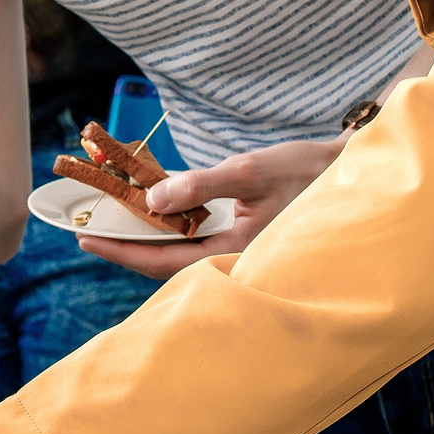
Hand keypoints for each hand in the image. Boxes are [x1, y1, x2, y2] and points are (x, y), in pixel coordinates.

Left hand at [78, 135, 344, 279]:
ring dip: (144, 235)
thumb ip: (200, 185)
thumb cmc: (306, 172)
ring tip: (108, 218)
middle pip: (165, 262)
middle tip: (85, 229)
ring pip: (178, 251)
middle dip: (125, 245)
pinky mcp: (240, 237)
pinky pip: (195, 238)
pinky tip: (149, 209)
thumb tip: (152, 201)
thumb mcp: (250, 171)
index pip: (164, 261)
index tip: (84, 239)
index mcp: (238, 253)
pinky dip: (168, 225)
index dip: (121, 251)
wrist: (349, 174)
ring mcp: (237, 250)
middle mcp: (235, 260)